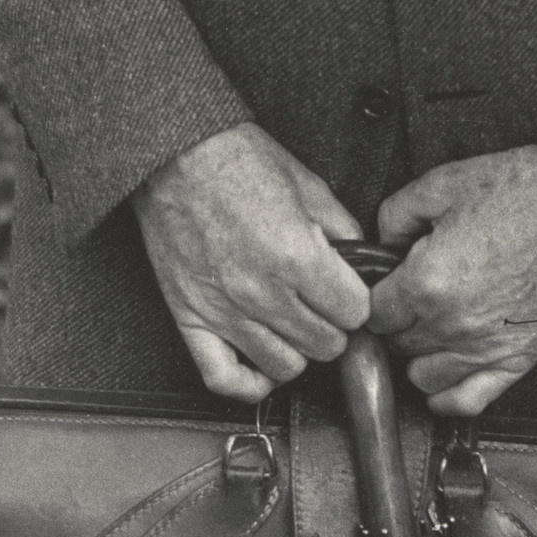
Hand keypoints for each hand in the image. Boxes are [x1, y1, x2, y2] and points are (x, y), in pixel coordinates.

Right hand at [131, 123, 370, 400]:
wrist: (175, 154)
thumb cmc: (235, 160)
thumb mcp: (308, 185)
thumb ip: (343, 229)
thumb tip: (361, 263)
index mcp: (297, 257)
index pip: (355, 313)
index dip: (356, 301)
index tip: (348, 292)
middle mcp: (263, 292)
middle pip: (326, 345)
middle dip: (332, 325)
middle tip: (323, 304)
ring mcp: (225, 311)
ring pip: (286, 367)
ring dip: (297, 348)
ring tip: (293, 324)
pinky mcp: (191, 317)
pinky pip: (224, 379)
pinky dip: (249, 383)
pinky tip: (262, 364)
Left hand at [368, 146, 536, 415]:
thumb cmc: (520, 189)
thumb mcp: (441, 184)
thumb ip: (394, 217)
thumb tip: (380, 247)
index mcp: (426, 283)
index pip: (372, 314)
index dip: (375, 297)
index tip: (386, 285)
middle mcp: (452, 325)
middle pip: (396, 346)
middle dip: (397, 322)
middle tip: (411, 298)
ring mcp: (486, 349)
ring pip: (424, 378)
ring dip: (420, 356)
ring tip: (431, 329)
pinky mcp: (519, 360)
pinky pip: (467, 402)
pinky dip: (449, 395)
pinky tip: (447, 372)